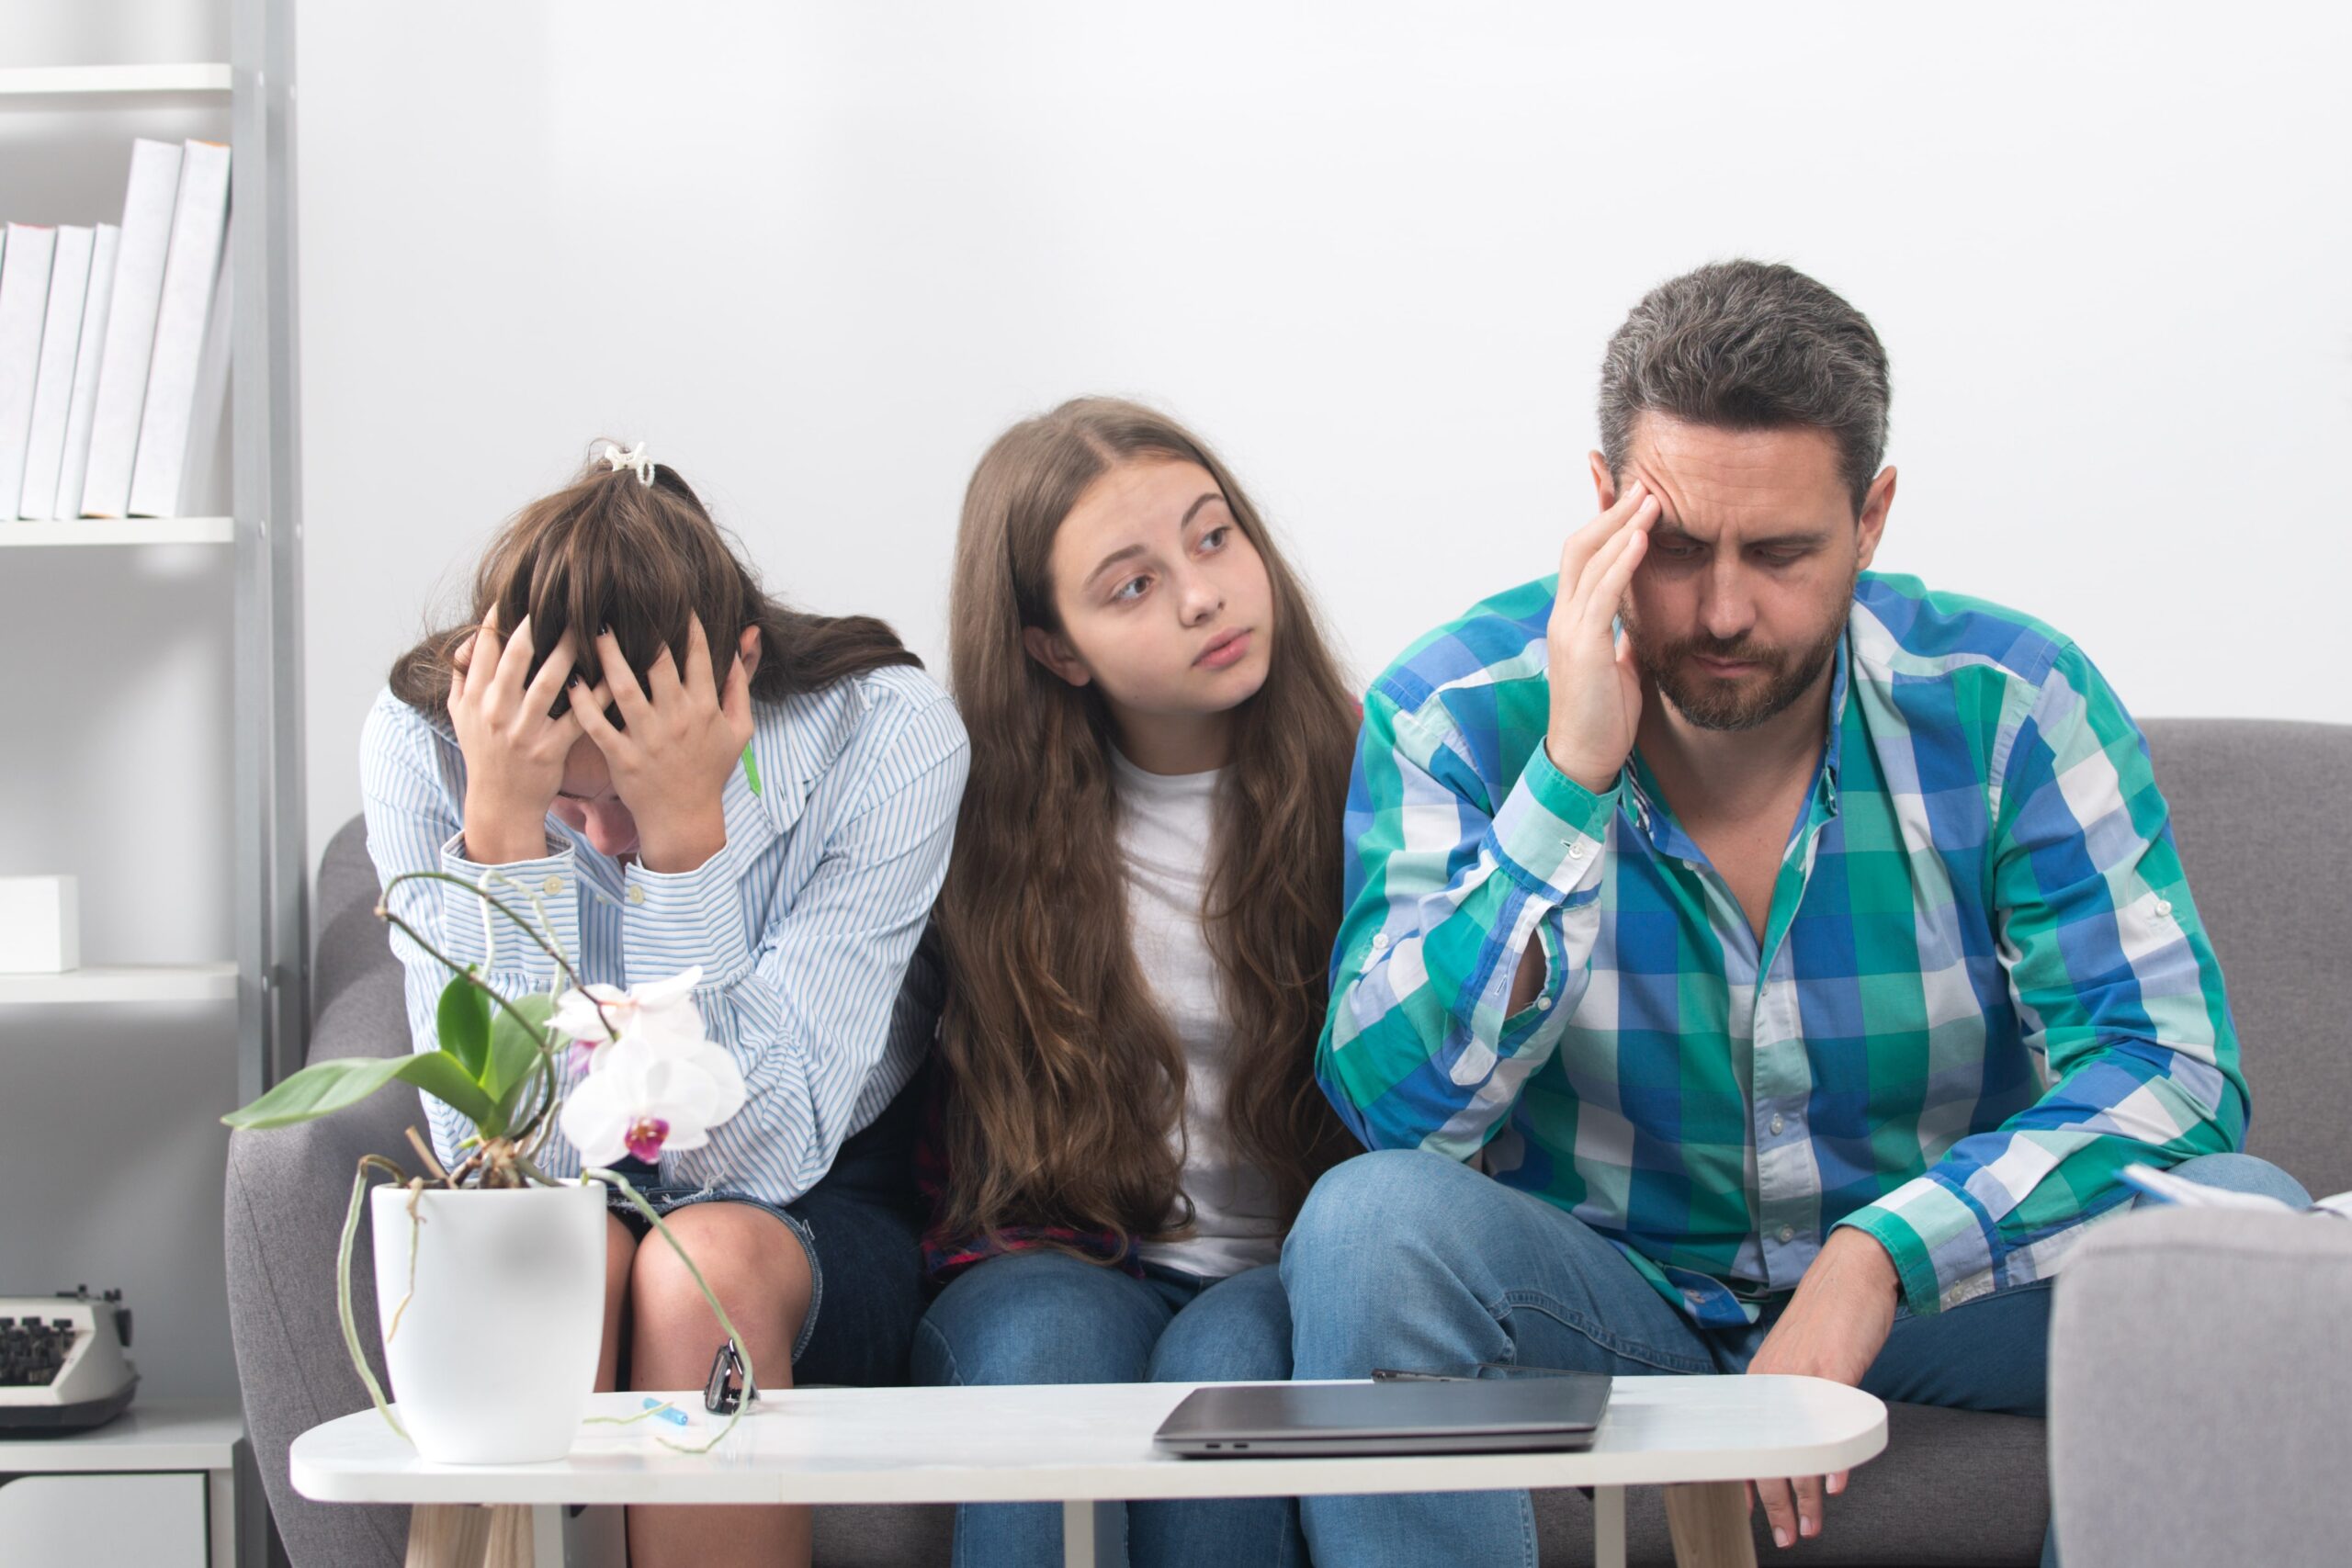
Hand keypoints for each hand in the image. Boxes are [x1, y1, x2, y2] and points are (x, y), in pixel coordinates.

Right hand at [450, 609, 582, 864]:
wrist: (499, 804)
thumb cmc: (484, 754)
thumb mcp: (459, 717)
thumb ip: (460, 678)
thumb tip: (464, 642)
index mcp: (475, 699)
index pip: (483, 648)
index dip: (497, 617)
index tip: (514, 591)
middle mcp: (496, 711)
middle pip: (517, 658)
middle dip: (538, 626)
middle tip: (561, 600)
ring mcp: (523, 731)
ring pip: (549, 682)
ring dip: (571, 652)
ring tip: (591, 628)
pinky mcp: (550, 749)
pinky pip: (578, 716)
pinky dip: (597, 695)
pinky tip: (615, 675)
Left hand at [570, 614, 752, 873]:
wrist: (686, 819)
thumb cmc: (710, 770)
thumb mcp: (739, 728)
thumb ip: (740, 683)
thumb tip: (747, 638)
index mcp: (705, 709)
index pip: (698, 656)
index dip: (686, 624)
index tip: (672, 597)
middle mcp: (677, 719)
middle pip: (659, 666)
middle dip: (642, 631)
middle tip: (622, 600)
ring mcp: (649, 739)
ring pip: (625, 690)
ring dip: (608, 658)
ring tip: (593, 629)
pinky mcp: (623, 758)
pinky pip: (599, 727)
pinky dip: (584, 705)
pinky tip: (572, 681)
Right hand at [1544, 480, 1658, 791]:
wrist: (1582, 761)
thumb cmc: (1603, 720)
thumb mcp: (1620, 668)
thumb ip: (1625, 638)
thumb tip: (1643, 621)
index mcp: (1574, 620)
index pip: (1584, 557)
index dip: (1601, 520)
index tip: (1623, 489)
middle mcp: (1564, 616)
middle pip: (1580, 545)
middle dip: (1611, 511)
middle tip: (1645, 482)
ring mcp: (1569, 629)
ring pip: (1587, 559)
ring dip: (1620, 524)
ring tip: (1650, 497)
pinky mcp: (1582, 645)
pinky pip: (1601, 592)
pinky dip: (1622, 561)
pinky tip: (1641, 537)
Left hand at [1743, 1227, 1899, 1548]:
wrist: (1855, 1271)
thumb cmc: (1831, 1315)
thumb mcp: (1802, 1358)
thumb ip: (1796, 1394)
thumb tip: (1798, 1432)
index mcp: (1764, 1378)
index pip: (1747, 1440)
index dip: (1746, 1480)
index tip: (1751, 1513)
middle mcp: (1776, 1379)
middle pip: (1767, 1453)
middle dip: (1775, 1503)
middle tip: (1786, 1536)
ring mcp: (1805, 1374)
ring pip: (1797, 1447)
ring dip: (1805, 1494)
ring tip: (1810, 1524)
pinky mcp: (1836, 1367)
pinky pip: (1830, 1423)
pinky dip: (1832, 1459)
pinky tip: (1834, 1484)